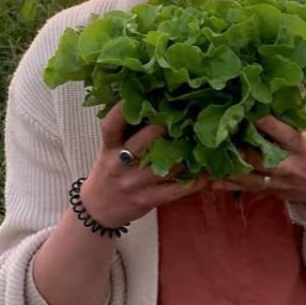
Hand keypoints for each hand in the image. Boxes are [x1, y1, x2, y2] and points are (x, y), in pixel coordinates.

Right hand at [79, 101, 209, 227]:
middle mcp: (120, 165)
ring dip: (186, 152)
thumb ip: (125, 132)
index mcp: (109, 149)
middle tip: (185, 113)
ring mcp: (134, 183)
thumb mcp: (108, 150)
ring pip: (166, 164)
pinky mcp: (148, 199)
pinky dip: (193, 181)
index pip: (111, 127)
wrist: (98, 209)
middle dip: (165, 127)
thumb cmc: (108, 172)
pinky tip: (206, 173)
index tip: (139, 95)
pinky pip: (175, 189)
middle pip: (144, 142)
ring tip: (202, 139)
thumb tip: (147, 102)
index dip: (122, 110)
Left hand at [212, 115, 305, 218]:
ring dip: (229, 167)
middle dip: (242, 147)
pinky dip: (227, 185)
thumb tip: (288, 78)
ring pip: (250, 176)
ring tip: (206, 158)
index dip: (267, 123)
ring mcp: (277, 181)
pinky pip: (244, 189)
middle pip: (263, 158)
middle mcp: (288, 165)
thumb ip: (300, 107)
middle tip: (219, 133)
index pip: (285, 134)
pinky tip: (209, 180)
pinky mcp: (268, 191)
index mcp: (302, 145)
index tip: (250, 108)